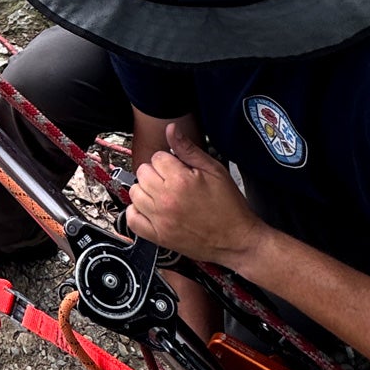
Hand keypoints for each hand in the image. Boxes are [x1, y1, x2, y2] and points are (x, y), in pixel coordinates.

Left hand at [126, 123, 263, 268]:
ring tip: (163, 194)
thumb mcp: (214, 170)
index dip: (168, 160)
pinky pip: (132, 219)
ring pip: (135, 192)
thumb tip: (171, 130)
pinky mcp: (158, 236)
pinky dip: (137, 212)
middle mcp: (166, 200)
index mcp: (180, 181)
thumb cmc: (229, 207)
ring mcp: (160, 220)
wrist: (237, 240)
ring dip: (146, 190)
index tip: (178, 168)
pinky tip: (150, 209)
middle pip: (142, 172)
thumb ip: (188, 149)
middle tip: (172, 181)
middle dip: (156, 173)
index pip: (157, 157)